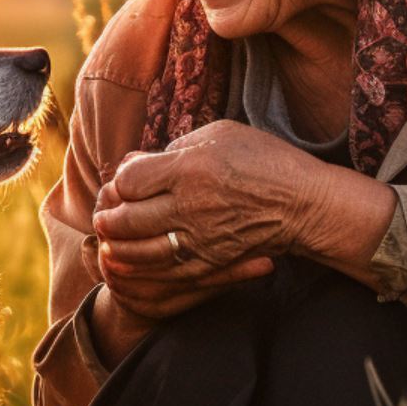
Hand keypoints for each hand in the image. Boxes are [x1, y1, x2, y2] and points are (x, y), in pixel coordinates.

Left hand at [93, 119, 332, 277]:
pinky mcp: (211, 261)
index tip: (125, 182)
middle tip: (103, 216)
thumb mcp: (220, 134)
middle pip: (128, 219)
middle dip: (109, 218)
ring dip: (117, 247)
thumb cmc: (264, 159)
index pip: (130, 180)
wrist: (304, 203)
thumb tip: (136, 161)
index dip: (121, 182)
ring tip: (109, 239)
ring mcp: (200, 237)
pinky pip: (165, 271)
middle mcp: (191, 205)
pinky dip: (139, 269)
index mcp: (190, 168)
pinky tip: (124, 264)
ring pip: (140, 250)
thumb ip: (175, 147)